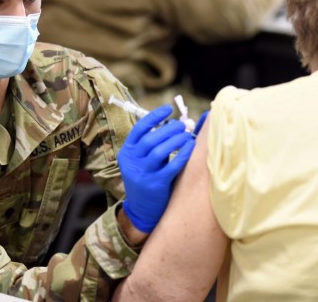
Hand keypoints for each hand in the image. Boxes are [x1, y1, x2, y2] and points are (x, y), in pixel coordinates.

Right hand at [118, 105, 196, 232]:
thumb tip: (174, 123)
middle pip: (150, 139)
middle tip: (182, 125)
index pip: (139, 129)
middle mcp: (131, 162)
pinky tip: (190, 147)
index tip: (168, 109)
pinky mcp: (154, 184)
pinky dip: (182, 154)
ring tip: (187, 135)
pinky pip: (171, 166)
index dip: (154, 117)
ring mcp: (142, 174)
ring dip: (176, 140)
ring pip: (159, 151)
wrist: (141, 209)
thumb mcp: (143, 160)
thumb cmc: (147, 178)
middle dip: (168, 129)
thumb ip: (154, 144)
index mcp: (127, 152)